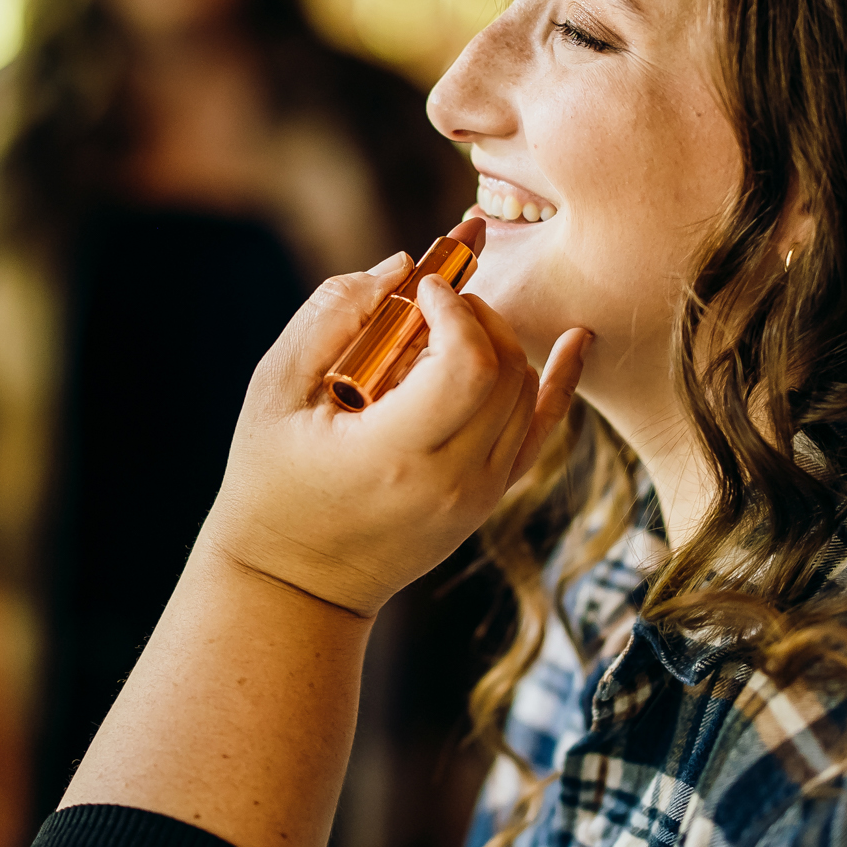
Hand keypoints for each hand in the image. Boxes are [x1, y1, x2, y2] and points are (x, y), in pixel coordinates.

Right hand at [196, 238, 589, 619]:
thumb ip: (330, 317)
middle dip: (477, 314)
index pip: (467, 364)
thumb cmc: (270, 482)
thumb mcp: (274, 392)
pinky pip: (541, 429)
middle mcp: (453, 481)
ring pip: (526, 390)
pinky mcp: (490, 498)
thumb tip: (401, 264)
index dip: (455, 307)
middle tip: (433, 301)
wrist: (296, 582)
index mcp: (395, 455)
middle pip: (506, 369)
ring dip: (497, 340)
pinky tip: (576, 339)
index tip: (422, 289)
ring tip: (446, 329)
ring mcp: (480, 494)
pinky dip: (558, 380)